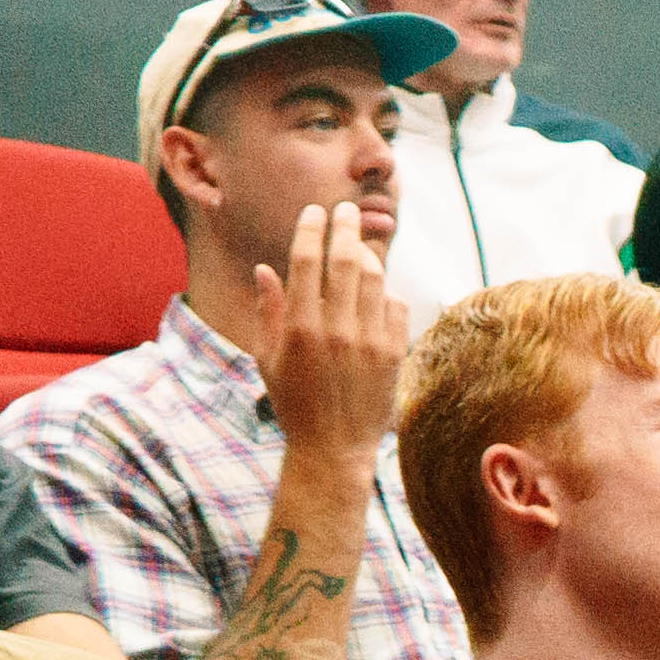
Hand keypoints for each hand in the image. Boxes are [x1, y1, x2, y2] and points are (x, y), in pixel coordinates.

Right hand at [243, 199, 413, 465]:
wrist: (334, 450)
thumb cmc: (295, 404)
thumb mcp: (268, 360)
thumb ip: (268, 311)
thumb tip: (264, 269)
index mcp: (299, 327)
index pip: (305, 260)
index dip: (310, 228)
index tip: (314, 211)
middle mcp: (335, 328)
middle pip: (344, 259)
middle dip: (345, 226)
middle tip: (347, 209)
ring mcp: (368, 340)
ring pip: (373, 277)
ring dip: (367, 254)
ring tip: (361, 247)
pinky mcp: (392, 353)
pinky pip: (394, 305)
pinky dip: (385, 291)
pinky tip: (376, 291)